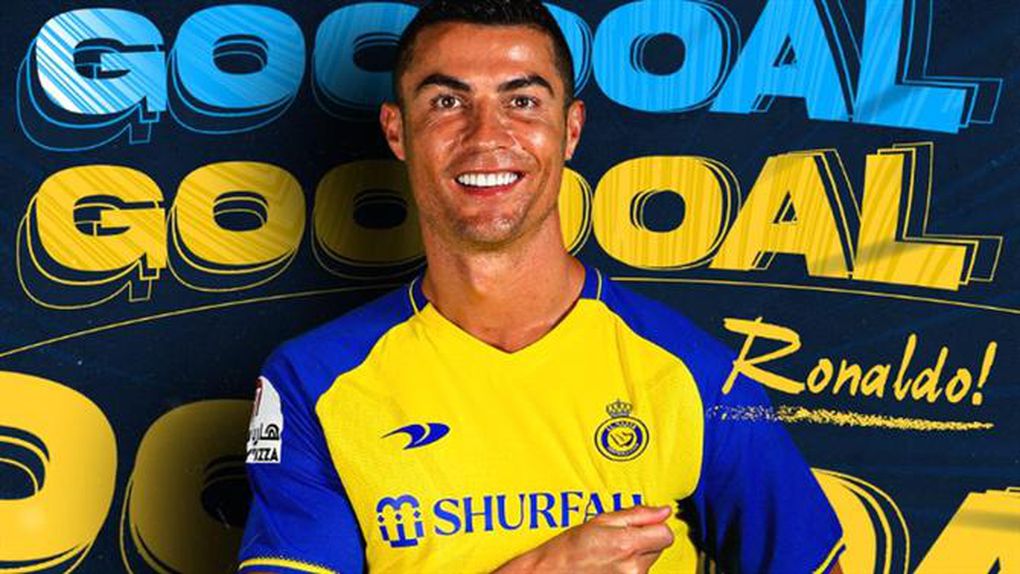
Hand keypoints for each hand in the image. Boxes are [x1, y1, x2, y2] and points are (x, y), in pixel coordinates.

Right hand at [493, 505, 674, 573]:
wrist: (552, 573)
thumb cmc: (569, 548)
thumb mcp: (601, 520)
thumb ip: (637, 514)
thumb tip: (662, 511)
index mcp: (628, 544)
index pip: (666, 534)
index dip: (656, 525)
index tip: (645, 524)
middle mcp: (633, 568)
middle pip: (658, 547)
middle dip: (643, 539)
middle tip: (619, 536)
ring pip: (648, 561)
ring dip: (635, 554)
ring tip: (610, 550)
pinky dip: (628, 567)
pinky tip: (610, 563)